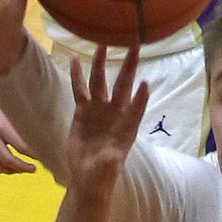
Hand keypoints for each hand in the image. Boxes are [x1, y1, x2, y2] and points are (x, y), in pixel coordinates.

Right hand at [0, 72, 35, 173]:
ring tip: (17, 169)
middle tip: (32, 168)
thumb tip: (42, 134)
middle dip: (23, 168)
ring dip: (8, 171)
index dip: (34, 155)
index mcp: (2, 125)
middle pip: (8, 161)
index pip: (22, 147)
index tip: (44, 157)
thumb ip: (23, 122)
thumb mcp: (11, 107)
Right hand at [65, 46, 149, 194]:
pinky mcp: (82, 111)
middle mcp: (115, 113)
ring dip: (101, 64)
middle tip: (134, 45)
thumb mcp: (111, 163)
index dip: (142, 94)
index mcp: (127, 125)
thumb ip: (113, 152)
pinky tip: (75, 59)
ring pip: (100, 81)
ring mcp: (98, 110)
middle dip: (128, 66)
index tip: (146, 81)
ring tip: (102, 44)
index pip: (138, 105)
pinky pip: (80, 89)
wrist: (86, 177)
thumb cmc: (103, 173)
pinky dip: (78, 75)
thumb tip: (116, 148)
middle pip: (122, 84)